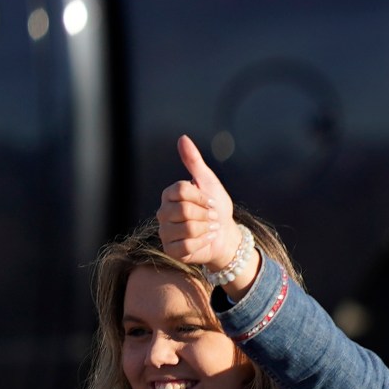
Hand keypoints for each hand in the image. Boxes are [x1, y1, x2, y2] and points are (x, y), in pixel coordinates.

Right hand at [158, 135, 250, 295]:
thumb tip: (183, 138)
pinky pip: (186, 246)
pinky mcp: (171, 250)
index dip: (202, 197)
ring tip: (209, 228)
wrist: (225, 234)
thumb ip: (194, 161)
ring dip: (206, 229)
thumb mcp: (208, 181)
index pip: (181, 190)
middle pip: (185, 210)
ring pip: (187, 229)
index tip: (211, 201)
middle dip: (206, 214)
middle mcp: (163, 212)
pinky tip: (205, 241)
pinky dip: (202, 243)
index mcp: (170, 194)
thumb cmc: (216, 206)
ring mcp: (165, 232)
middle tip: (212, 217)